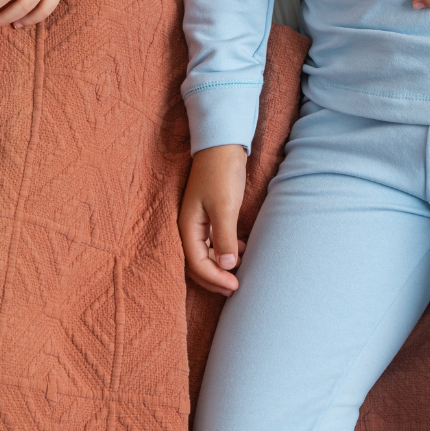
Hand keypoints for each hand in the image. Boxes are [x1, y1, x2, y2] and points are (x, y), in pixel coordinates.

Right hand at [179, 144, 247, 295]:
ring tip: (240, 271)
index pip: (197, 263)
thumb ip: (224, 238)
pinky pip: (213, 241)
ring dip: (220, 265)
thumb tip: (226, 267)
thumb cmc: (221, 172)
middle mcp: (190, 225)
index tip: (235, 285)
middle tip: (235, 288)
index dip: (214, 279)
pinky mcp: (210, 213)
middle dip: (215, 278)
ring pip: (206, 253)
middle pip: (198, 262)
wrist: (223, 143)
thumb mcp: (225, 207)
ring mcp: (199, 220)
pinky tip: (242, 249)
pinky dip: (225, 250)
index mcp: (187, 225)